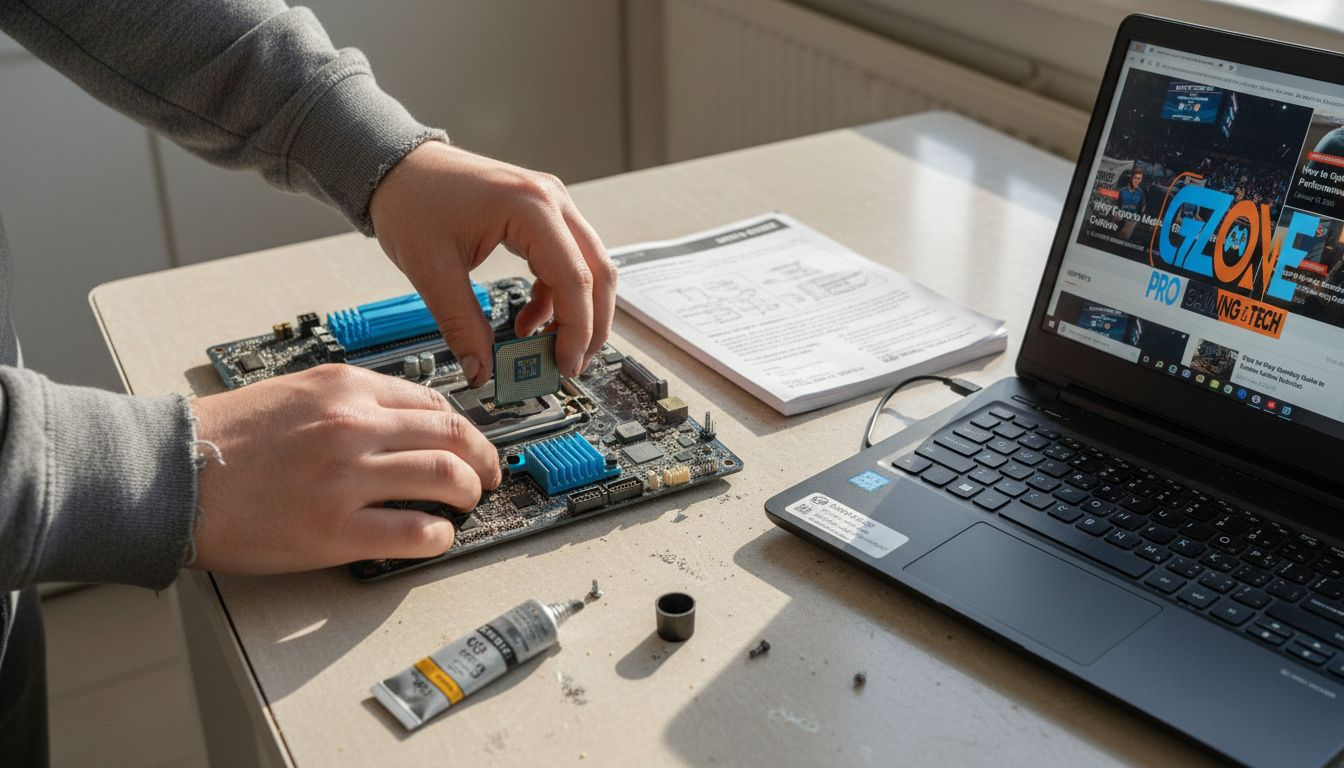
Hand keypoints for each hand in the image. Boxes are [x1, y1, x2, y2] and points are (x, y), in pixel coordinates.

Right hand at [188, 365, 500, 573]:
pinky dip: (438, 536)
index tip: (471, 443)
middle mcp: (353, 426)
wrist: (168, 474)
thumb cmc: (222, 438)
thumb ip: (349, 400)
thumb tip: (403, 419)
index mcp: (344, 387)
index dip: (464, 427)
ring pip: (446, 478)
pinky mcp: (335, 530)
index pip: (432, 401)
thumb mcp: (294, 391)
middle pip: (452, 435)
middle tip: (488, 475)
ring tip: (465, 506)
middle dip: (483, 458)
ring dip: (469, 494)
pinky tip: (435, 537)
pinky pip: (416, 532)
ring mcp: (347, 478)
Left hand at [369, 141, 615, 386]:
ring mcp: (551, 205)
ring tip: (551, 349)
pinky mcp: (543, 215)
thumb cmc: (412, 198)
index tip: (564, 365)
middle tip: (572, 364)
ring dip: (578, 313)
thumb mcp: (431, 269)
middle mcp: (551, 200)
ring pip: (590, 268)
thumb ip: (461, 325)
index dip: (576, 330)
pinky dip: (557, 298)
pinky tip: (531, 322)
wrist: (397, 166)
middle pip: (598, 273)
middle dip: (591, 326)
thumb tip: (481, 371)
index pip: (575, 279)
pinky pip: (568, 262)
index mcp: (530, 206)